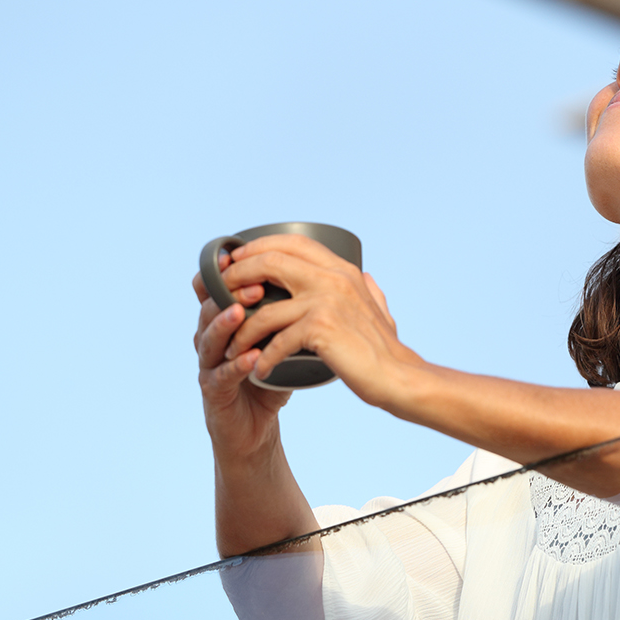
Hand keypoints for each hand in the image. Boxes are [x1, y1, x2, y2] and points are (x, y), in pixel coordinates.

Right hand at [192, 251, 290, 462]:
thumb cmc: (270, 379)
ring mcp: (208, 365)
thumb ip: (293, 311)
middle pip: (210, 307)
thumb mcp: (281, 340)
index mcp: (225, 321)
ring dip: (226, 323)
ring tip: (242, 312)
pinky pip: (221, 376)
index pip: (217, 288)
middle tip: (256, 284)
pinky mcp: (213, 393)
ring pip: (208, 338)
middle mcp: (211, 338)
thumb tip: (327, 276)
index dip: (227, 272)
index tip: (247, 255)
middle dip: (230, 292)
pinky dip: (235, 365)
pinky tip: (250, 358)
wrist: (256, 428)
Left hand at [214, 234, 425, 411]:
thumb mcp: (380, 309)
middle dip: (237, 277)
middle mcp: (334, 278)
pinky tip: (258, 370)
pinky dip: (262, 358)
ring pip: (265, 307)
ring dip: (242, 330)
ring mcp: (327, 301)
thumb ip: (369, 290)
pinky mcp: (321, 328)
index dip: (257, 247)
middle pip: (270, 261)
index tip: (235, 263)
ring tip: (232, 348)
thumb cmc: (386, 350)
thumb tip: (366, 276)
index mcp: (343, 270)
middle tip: (220, 296)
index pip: (292, 242)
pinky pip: (276, 340)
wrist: (399, 377)